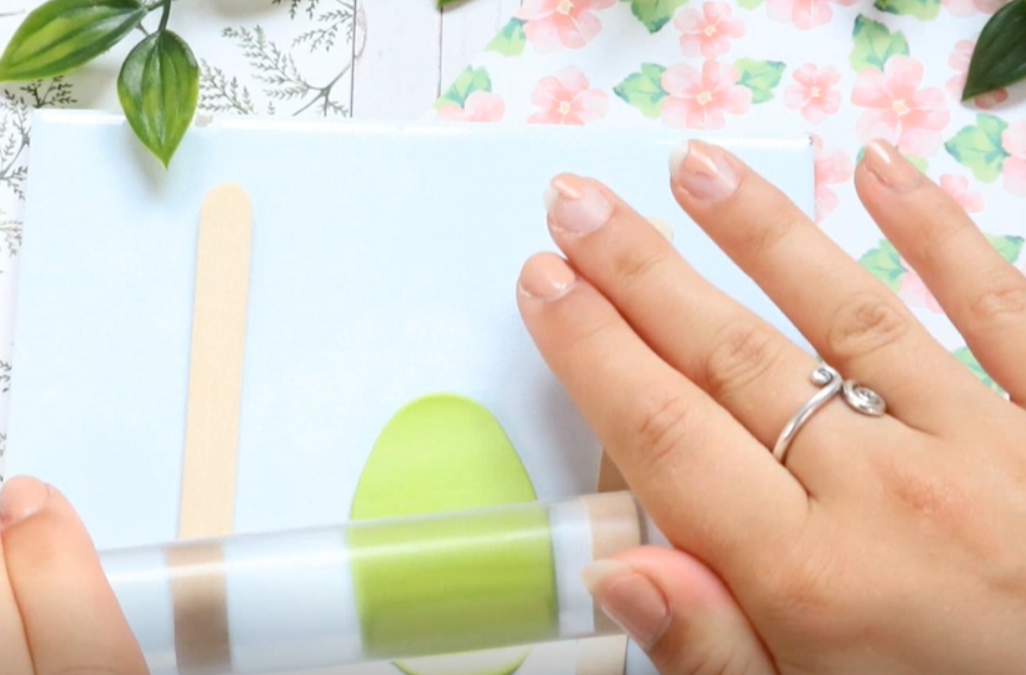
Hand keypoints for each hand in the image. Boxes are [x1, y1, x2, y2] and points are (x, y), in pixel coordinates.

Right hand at [518, 139, 1025, 674]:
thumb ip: (715, 654)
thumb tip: (623, 574)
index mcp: (818, 583)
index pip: (667, 438)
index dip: (592, 351)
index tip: (544, 283)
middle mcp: (893, 497)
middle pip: (736, 360)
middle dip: (642, 274)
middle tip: (579, 203)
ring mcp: (987, 449)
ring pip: (850, 315)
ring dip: (762, 233)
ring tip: (694, 169)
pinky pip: (1004, 312)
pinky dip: (943, 234)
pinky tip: (882, 171)